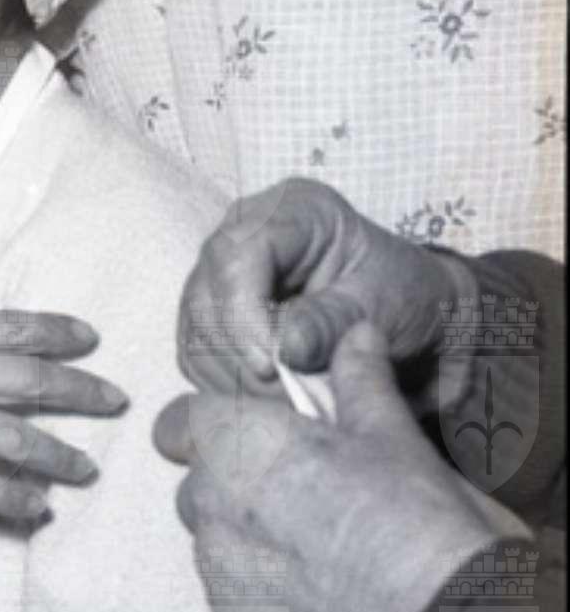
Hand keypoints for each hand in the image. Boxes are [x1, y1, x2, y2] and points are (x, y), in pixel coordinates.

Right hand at [0, 300, 119, 522]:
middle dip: (82, 391)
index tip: (91, 338)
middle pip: (32, 380)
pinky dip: (15, 500)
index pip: (15, 327)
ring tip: (87, 469)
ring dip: (60, 455)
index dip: (58, 332)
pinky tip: (38, 510)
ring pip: (18, 439)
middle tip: (117, 400)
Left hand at [154, 322, 514, 611]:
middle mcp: (209, 502)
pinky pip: (234, 594)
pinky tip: (317, 593)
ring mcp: (217, 569)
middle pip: (198, 482)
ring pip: (212, 539)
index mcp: (235, 442)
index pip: (183, 420)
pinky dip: (263, 591)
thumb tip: (356, 334)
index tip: (255, 436)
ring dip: (246, 536)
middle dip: (234, 483)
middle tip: (301, 493)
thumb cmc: (413, 513)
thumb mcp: (390, 432)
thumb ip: (357, 378)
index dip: (215, 425)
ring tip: (315, 547)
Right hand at [177, 178, 472, 396]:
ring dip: (231, 374)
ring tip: (284, 401)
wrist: (416, 321)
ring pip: (194, 327)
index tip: (269, 365)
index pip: (238, 252)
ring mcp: (225, 276)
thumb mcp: (384, 305)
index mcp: (293, 211)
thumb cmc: (406, 299)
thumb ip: (333, 322)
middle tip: (283, 394)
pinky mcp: (216, 316)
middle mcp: (246, 235)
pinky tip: (267, 398)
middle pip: (205, 291)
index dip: (241, 310)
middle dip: (236, 351)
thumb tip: (285, 350)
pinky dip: (225, 385)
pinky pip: (196, 353)